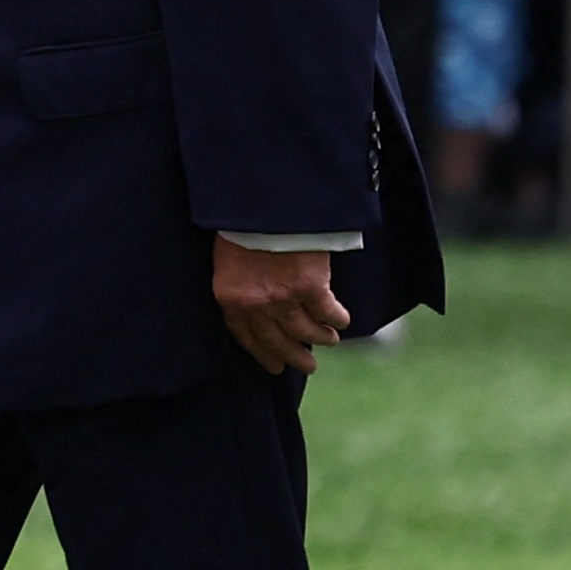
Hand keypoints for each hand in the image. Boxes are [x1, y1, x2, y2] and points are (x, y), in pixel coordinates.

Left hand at [211, 235, 352, 375]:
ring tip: (330, 340)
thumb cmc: (244, 223)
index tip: (274, 366)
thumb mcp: (228, 258)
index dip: (263, 354)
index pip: (246, 337)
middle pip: (277, 342)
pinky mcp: (311, 287)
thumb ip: (240, 284)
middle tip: (308, 367)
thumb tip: (256, 300)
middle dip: (294, 357)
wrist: (265, 202)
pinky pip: (328, 312)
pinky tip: (342, 320)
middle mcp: (256, 306)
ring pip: (306, 331)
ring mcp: (284, 299)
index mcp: (230, 298)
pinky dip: (337, 318)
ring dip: (320, 338)